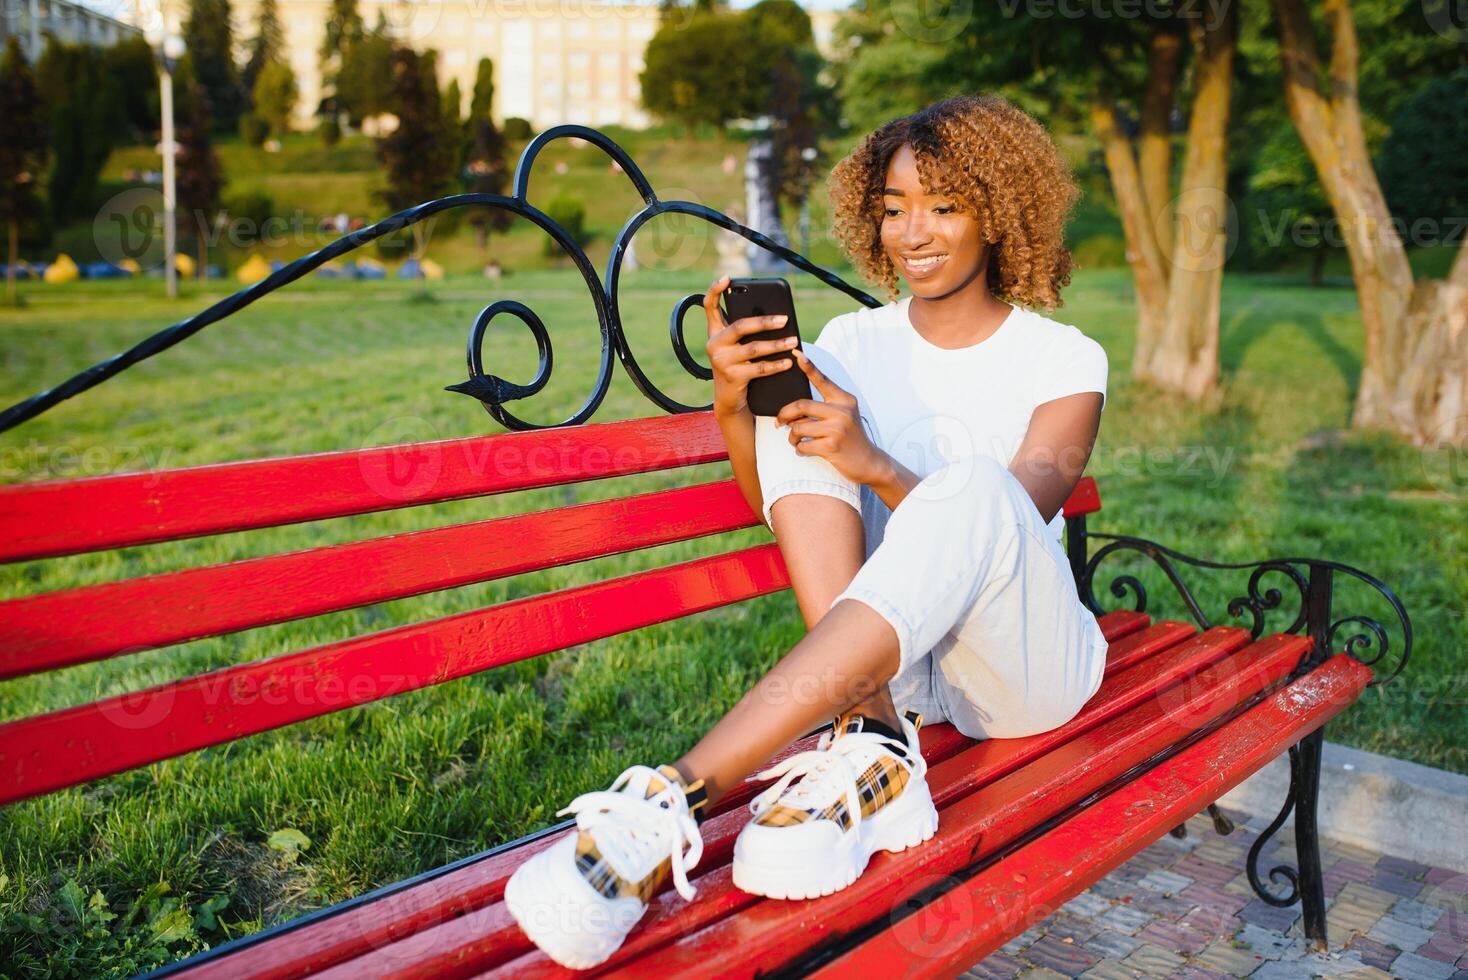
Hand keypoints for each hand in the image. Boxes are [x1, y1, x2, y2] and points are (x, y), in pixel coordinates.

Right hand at [703, 274, 799, 418]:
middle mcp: (714, 344)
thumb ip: (745, 332)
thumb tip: (776, 318)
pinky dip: (776, 365)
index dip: (715, 290)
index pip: (709, 306)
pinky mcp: (732, 377)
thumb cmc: (738, 365)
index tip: (727, 278)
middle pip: (740, 327)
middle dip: (764, 322)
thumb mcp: (736, 347)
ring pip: (753, 348)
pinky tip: (789, 361)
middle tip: (785, 319)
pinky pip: (758, 368)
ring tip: (794, 340)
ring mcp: (721, 361)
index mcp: (714, 332)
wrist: (729, 399)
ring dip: (777, 344)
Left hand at [775, 348, 891, 487]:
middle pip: (801, 405)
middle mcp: (842, 412)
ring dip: (792, 437)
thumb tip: (792, 410)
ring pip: (798, 428)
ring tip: (796, 441)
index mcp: (844, 400)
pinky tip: (804, 450)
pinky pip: (802, 446)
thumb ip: (823, 408)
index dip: (808, 367)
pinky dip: (799, 450)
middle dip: (784, 414)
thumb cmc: (851, 437)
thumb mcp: (844, 415)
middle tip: (779, 422)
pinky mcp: (831, 446)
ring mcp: (837, 429)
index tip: (797, 353)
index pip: (823, 380)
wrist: (868, 462)